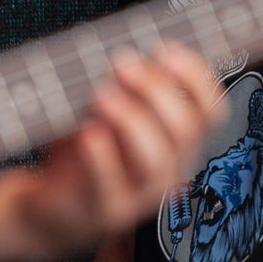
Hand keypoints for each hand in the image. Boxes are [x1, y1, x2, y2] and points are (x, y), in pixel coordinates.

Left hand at [0, 46, 224, 261]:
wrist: (50, 209)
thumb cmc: (86, 155)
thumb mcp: (115, 115)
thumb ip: (131, 89)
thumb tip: (134, 51)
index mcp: (180, 144)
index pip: (212, 110)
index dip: (194, 76)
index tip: (164, 49)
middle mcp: (170, 170)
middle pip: (185, 128)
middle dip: (156, 89)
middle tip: (123, 64)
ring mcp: (141, 195)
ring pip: (155, 157)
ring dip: (131, 118)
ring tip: (101, 95)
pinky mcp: (106, 213)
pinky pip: (110, 184)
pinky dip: (101, 156)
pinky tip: (88, 131)